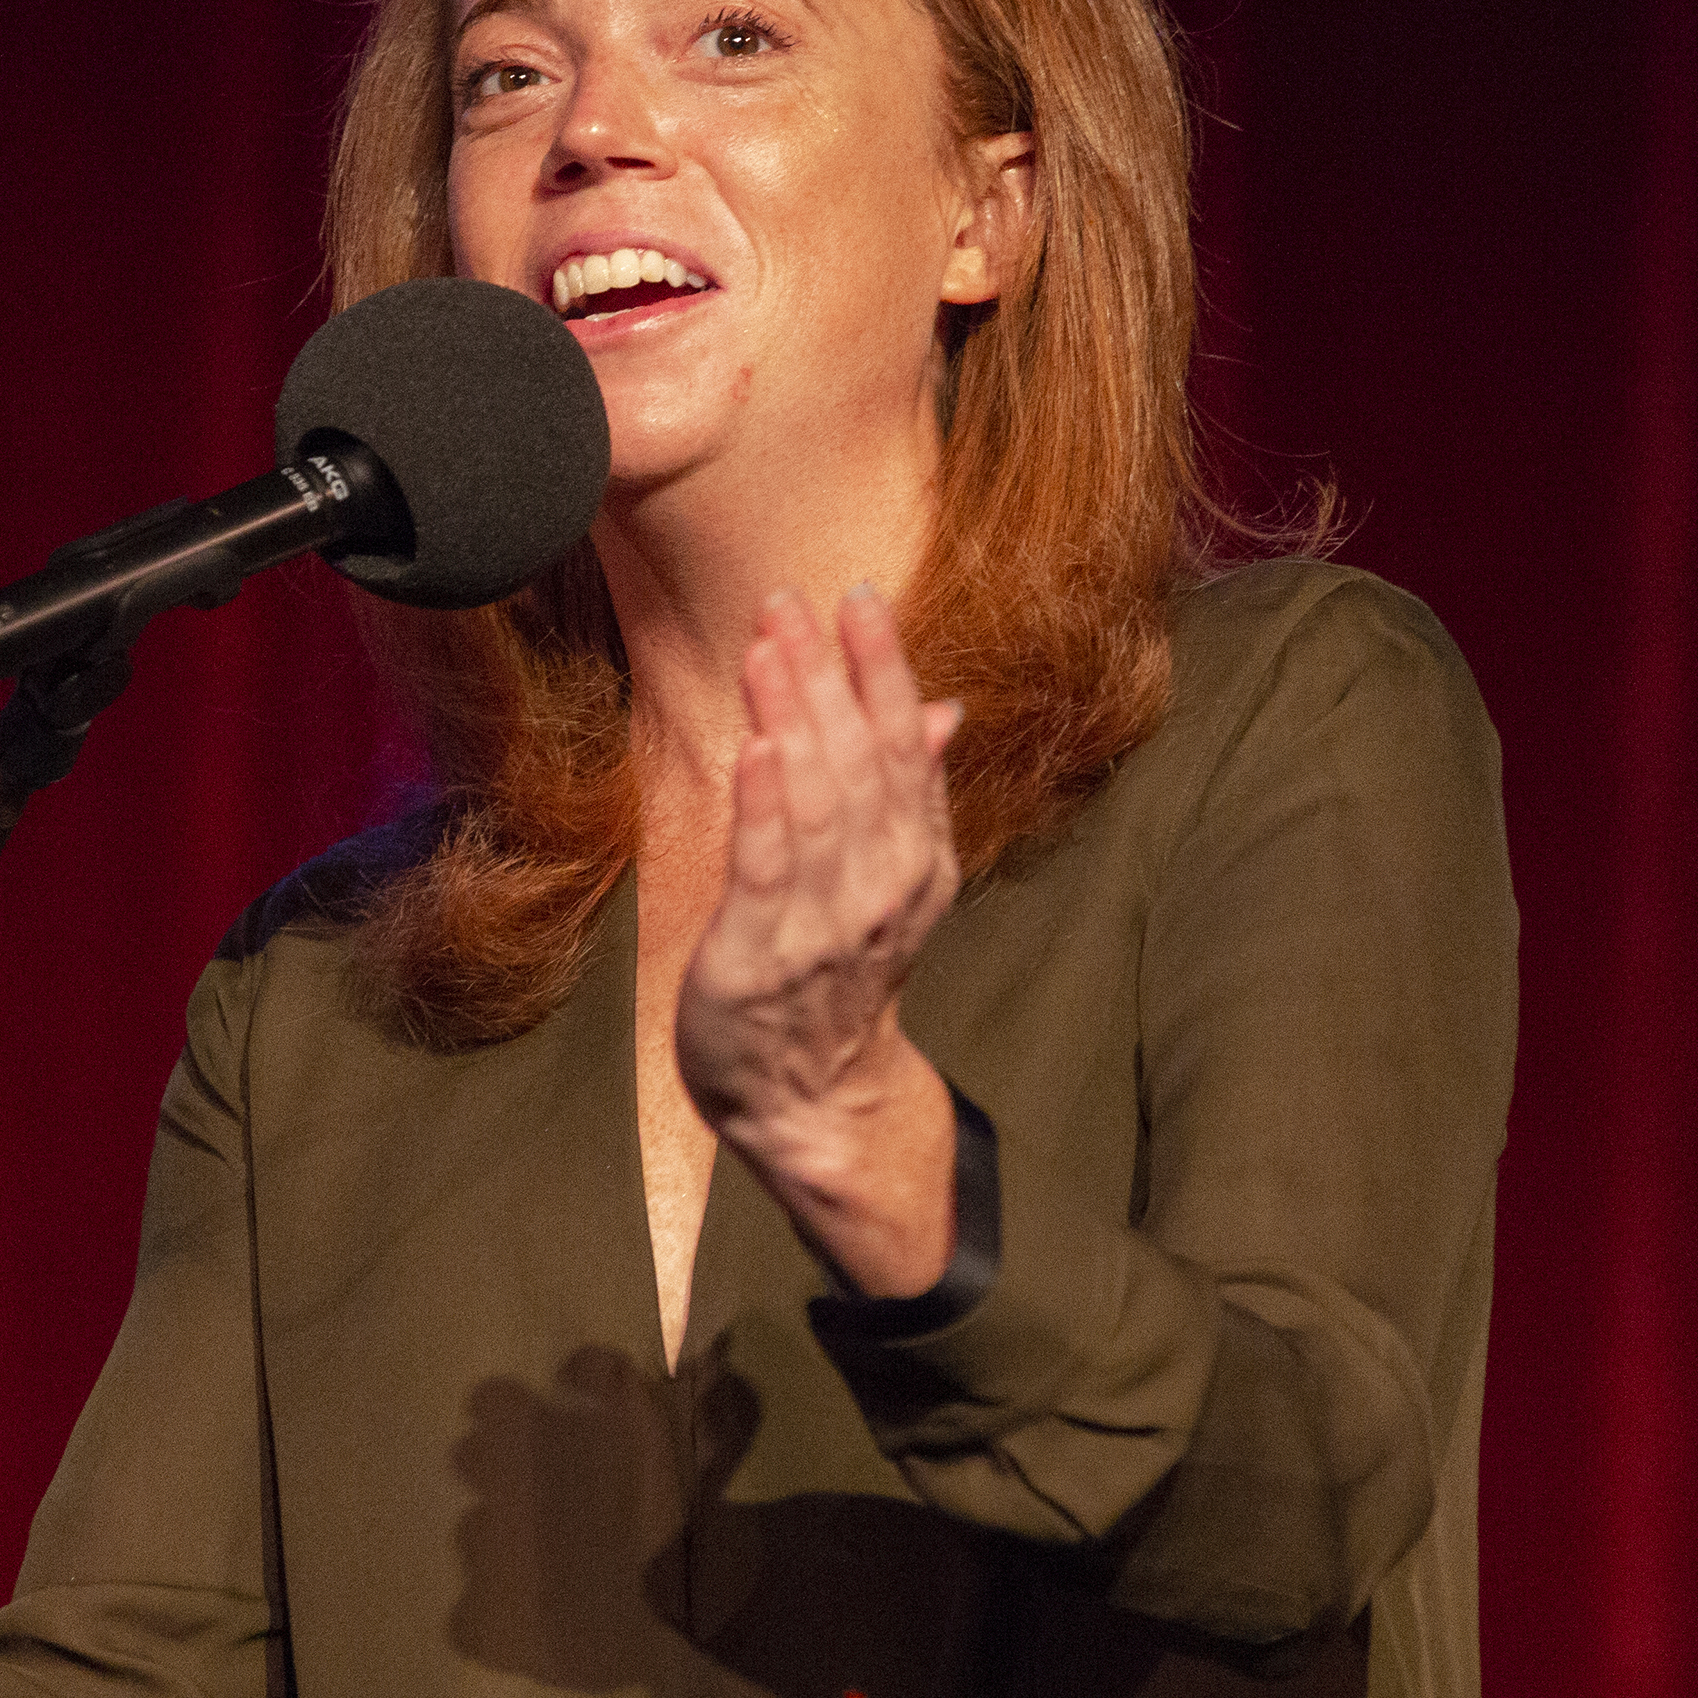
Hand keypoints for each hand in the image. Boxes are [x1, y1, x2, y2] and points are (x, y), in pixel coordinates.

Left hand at [675, 585, 964, 1297]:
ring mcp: (823, 923)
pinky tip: (754, 746)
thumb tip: (942, 711)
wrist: (812, 1098)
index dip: (882, 669)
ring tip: (768, 649)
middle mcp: (881, 886)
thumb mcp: (891, 880)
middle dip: (825, 676)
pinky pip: (768, 871)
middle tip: (790, 600)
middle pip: (857, 762)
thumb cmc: (838, 974)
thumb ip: (908, 793)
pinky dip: (764, 807)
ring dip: (792, 719)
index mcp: (916, 859)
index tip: (859, 599)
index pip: (904, 746)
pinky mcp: (758, 956)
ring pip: (814, 804)